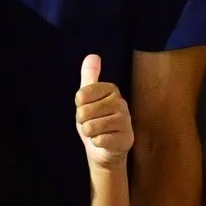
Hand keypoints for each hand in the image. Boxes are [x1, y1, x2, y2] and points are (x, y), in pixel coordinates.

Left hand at [74, 54, 132, 172]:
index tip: (86, 108)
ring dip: (90, 133)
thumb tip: (92, 55)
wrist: (105, 149)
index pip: (81, 95)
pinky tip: (104, 141)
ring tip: (98, 132)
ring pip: (91, 127)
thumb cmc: (95, 120)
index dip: (79, 106)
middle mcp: (121, 102)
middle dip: (83, 121)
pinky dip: (96, 143)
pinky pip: (99, 140)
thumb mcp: (87, 98)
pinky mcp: (126, 139)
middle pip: (84, 112)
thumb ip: (89, 76)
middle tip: (92, 123)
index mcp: (111, 89)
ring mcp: (125, 121)